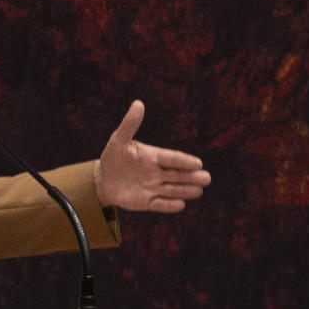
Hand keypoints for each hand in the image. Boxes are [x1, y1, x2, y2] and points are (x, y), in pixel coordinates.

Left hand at [95, 100, 210, 212]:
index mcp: (153, 156)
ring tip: (199, 190)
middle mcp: (157, 173)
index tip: (197, 163)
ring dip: (185, 191)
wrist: (103, 179)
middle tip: (206, 178)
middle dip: (192, 177)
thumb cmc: (113, 157)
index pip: (171, 158)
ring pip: (172, 190)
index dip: (184, 161)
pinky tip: (180, 205)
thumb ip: (130, 124)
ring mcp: (153, 188)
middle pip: (177, 175)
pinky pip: (160, 204)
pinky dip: (169, 205)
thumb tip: (138, 103)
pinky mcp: (147, 202)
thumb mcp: (118, 139)